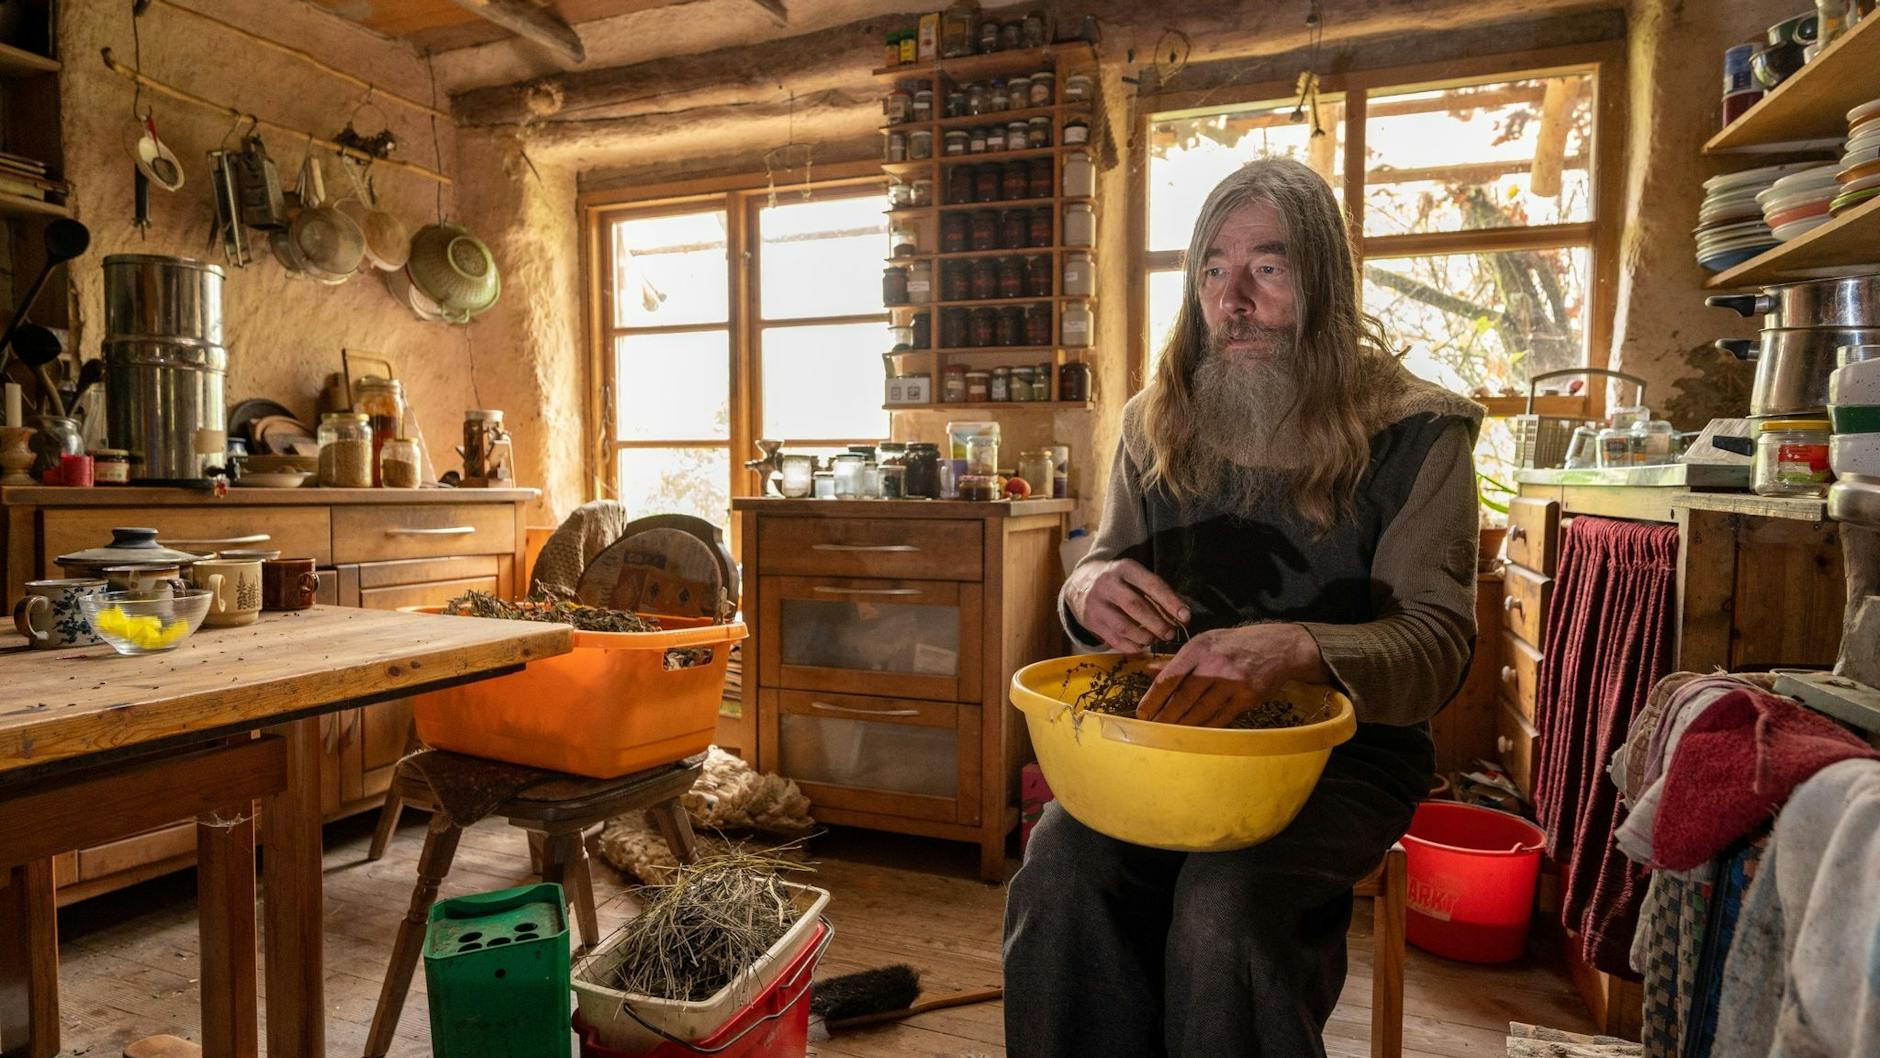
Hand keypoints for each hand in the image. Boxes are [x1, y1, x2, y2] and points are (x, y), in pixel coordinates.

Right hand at [1063, 558, 1189, 653]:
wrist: (1080, 583)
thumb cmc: (1119, 582)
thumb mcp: (1135, 576)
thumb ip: (1156, 592)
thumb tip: (1182, 615)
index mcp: (1124, 568)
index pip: (1151, 585)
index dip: (1170, 602)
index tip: (1185, 616)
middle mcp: (1108, 584)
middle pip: (1136, 607)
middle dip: (1158, 624)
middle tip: (1171, 634)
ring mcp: (1096, 604)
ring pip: (1124, 626)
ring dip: (1145, 637)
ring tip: (1155, 639)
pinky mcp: (1091, 622)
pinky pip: (1115, 640)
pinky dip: (1132, 646)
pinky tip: (1141, 645)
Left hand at [1136, 624, 1327, 726]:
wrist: (1279, 647)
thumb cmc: (1235, 644)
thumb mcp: (1205, 642)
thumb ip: (1177, 659)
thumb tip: (1148, 670)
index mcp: (1199, 648)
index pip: (1169, 677)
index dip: (1153, 698)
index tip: (1142, 713)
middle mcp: (1214, 664)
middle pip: (1183, 697)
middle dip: (1165, 717)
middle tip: (1152, 730)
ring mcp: (1232, 681)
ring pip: (1200, 711)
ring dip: (1182, 726)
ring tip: (1169, 735)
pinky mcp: (1247, 697)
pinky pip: (1221, 718)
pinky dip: (1205, 728)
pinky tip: (1194, 735)